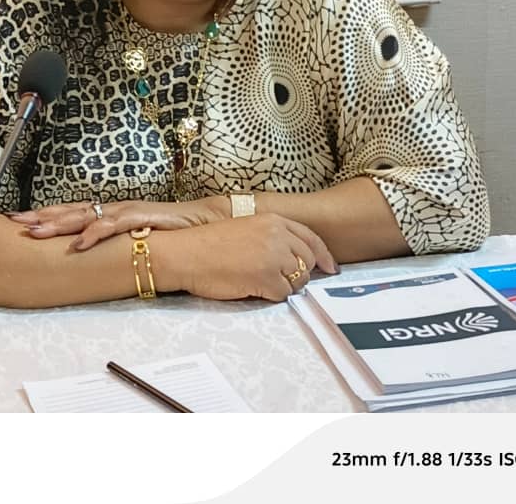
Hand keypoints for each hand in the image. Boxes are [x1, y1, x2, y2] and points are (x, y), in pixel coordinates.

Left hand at [6, 196, 230, 249]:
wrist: (208, 221)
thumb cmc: (173, 233)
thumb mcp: (138, 242)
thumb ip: (117, 246)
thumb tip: (91, 260)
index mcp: (112, 215)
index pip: (73, 213)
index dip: (47, 216)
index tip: (19, 223)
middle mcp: (116, 209)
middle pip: (72, 211)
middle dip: (42, 216)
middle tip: (16, 222)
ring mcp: (129, 211)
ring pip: (87, 215)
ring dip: (60, 223)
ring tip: (37, 232)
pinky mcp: (145, 217)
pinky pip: (115, 224)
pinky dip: (95, 232)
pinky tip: (79, 241)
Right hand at [163, 214, 336, 301]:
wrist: (185, 253)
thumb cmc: (207, 243)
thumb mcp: (245, 227)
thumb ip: (272, 236)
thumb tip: (293, 256)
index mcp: (273, 221)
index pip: (310, 238)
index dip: (323, 255)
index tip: (329, 266)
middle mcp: (278, 236)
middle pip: (307, 261)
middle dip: (300, 274)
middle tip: (281, 281)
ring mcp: (274, 258)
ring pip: (298, 280)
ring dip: (283, 285)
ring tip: (258, 281)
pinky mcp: (267, 279)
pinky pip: (282, 295)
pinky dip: (270, 295)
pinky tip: (251, 288)